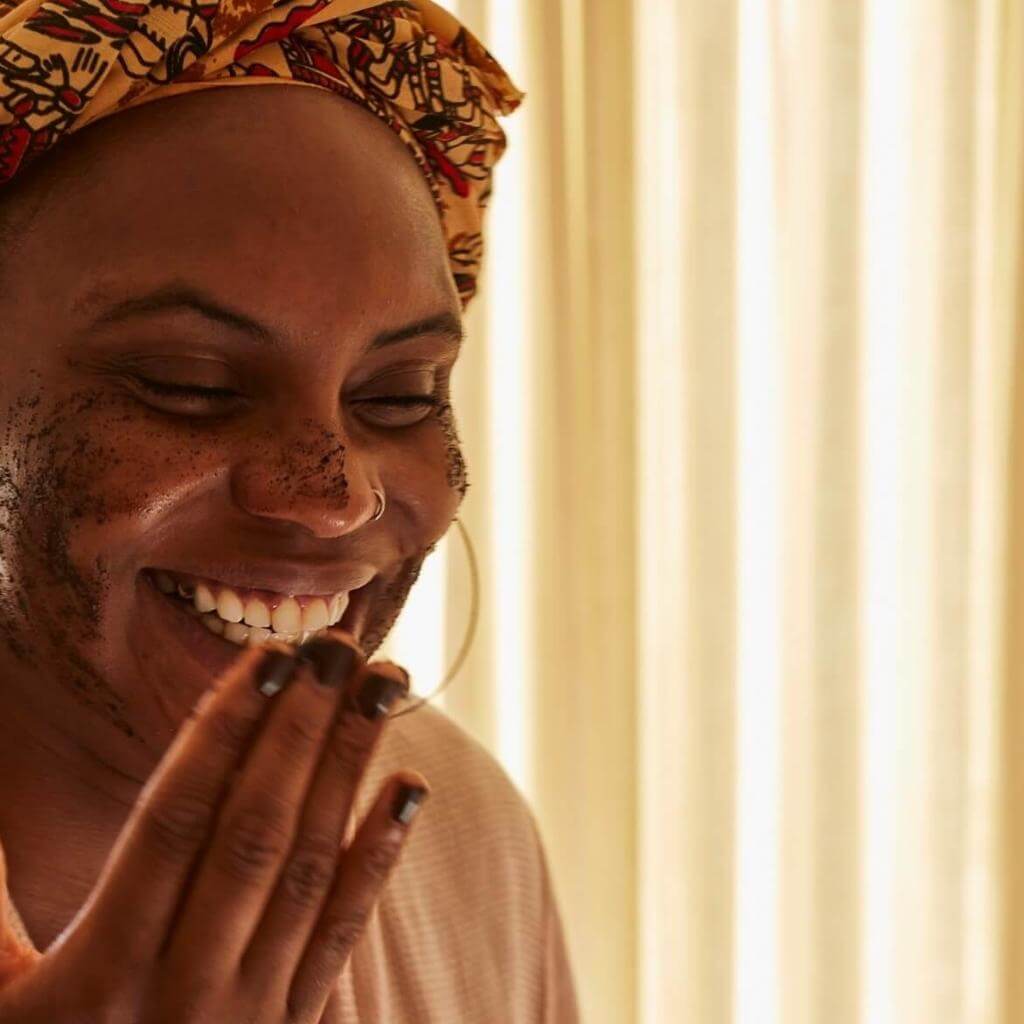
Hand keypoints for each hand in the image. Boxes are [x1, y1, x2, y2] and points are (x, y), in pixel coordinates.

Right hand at [0, 632, 426, 1022]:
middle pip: (255, 830)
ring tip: (382, 686)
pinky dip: (382, 855)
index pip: (175, 820)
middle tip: (337, 643)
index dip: (225, 732)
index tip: (268, 655)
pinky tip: (409, 787)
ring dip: (350, 767)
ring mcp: (251, 1010)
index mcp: (99, 971)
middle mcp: (184, 986)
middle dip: (300, 728)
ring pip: (310, 865)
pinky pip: (345, 932)